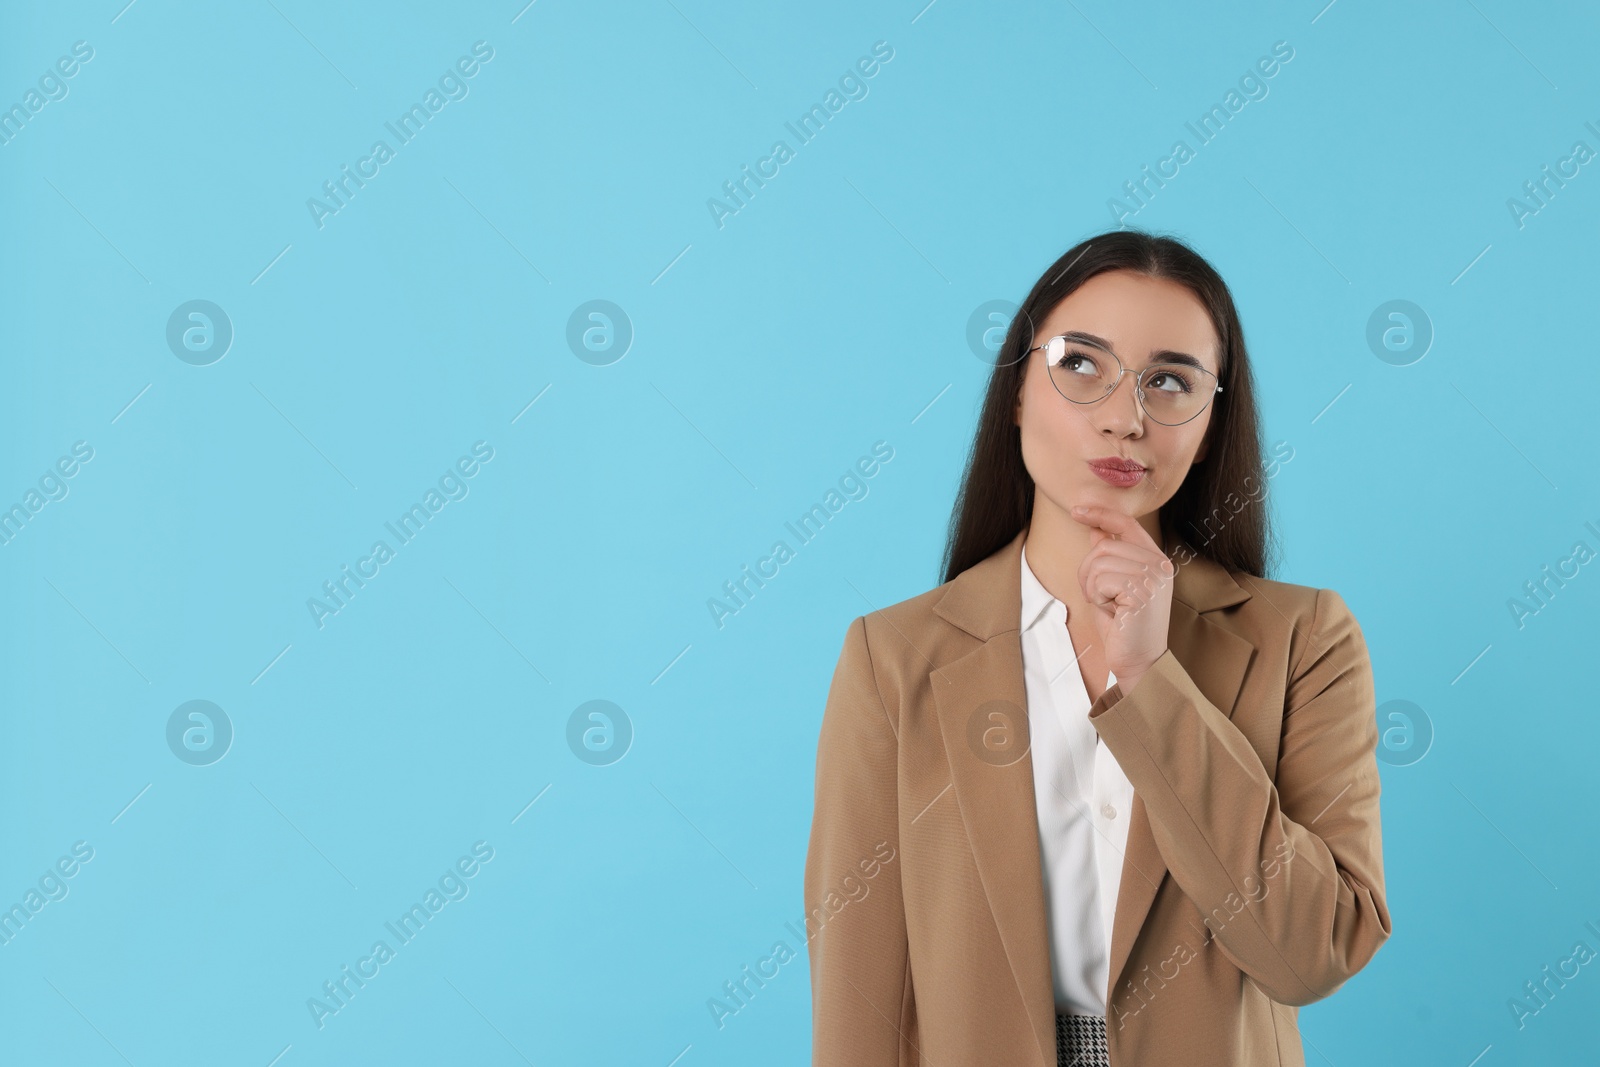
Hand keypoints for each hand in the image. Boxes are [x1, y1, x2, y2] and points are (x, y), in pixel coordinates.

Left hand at [1069, 504, 1173, 693]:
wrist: (1137, 662)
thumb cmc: (1124, 627)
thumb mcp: (1113, 586)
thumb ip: (1110, 558)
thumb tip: (1098, 530)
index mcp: (1155, 560)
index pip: (1127, 523)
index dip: (1100, 513)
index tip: (1076, 510)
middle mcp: (1159, 564)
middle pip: (1104, 545)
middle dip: (1088, 571)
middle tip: (1096, 596)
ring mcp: (1154, 577)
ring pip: (1099, 561)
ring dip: (1091, 585)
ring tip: (1106, 605)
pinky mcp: (1142, 591)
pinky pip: (1101, 579)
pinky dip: (1096, 596)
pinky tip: (1112, 611)